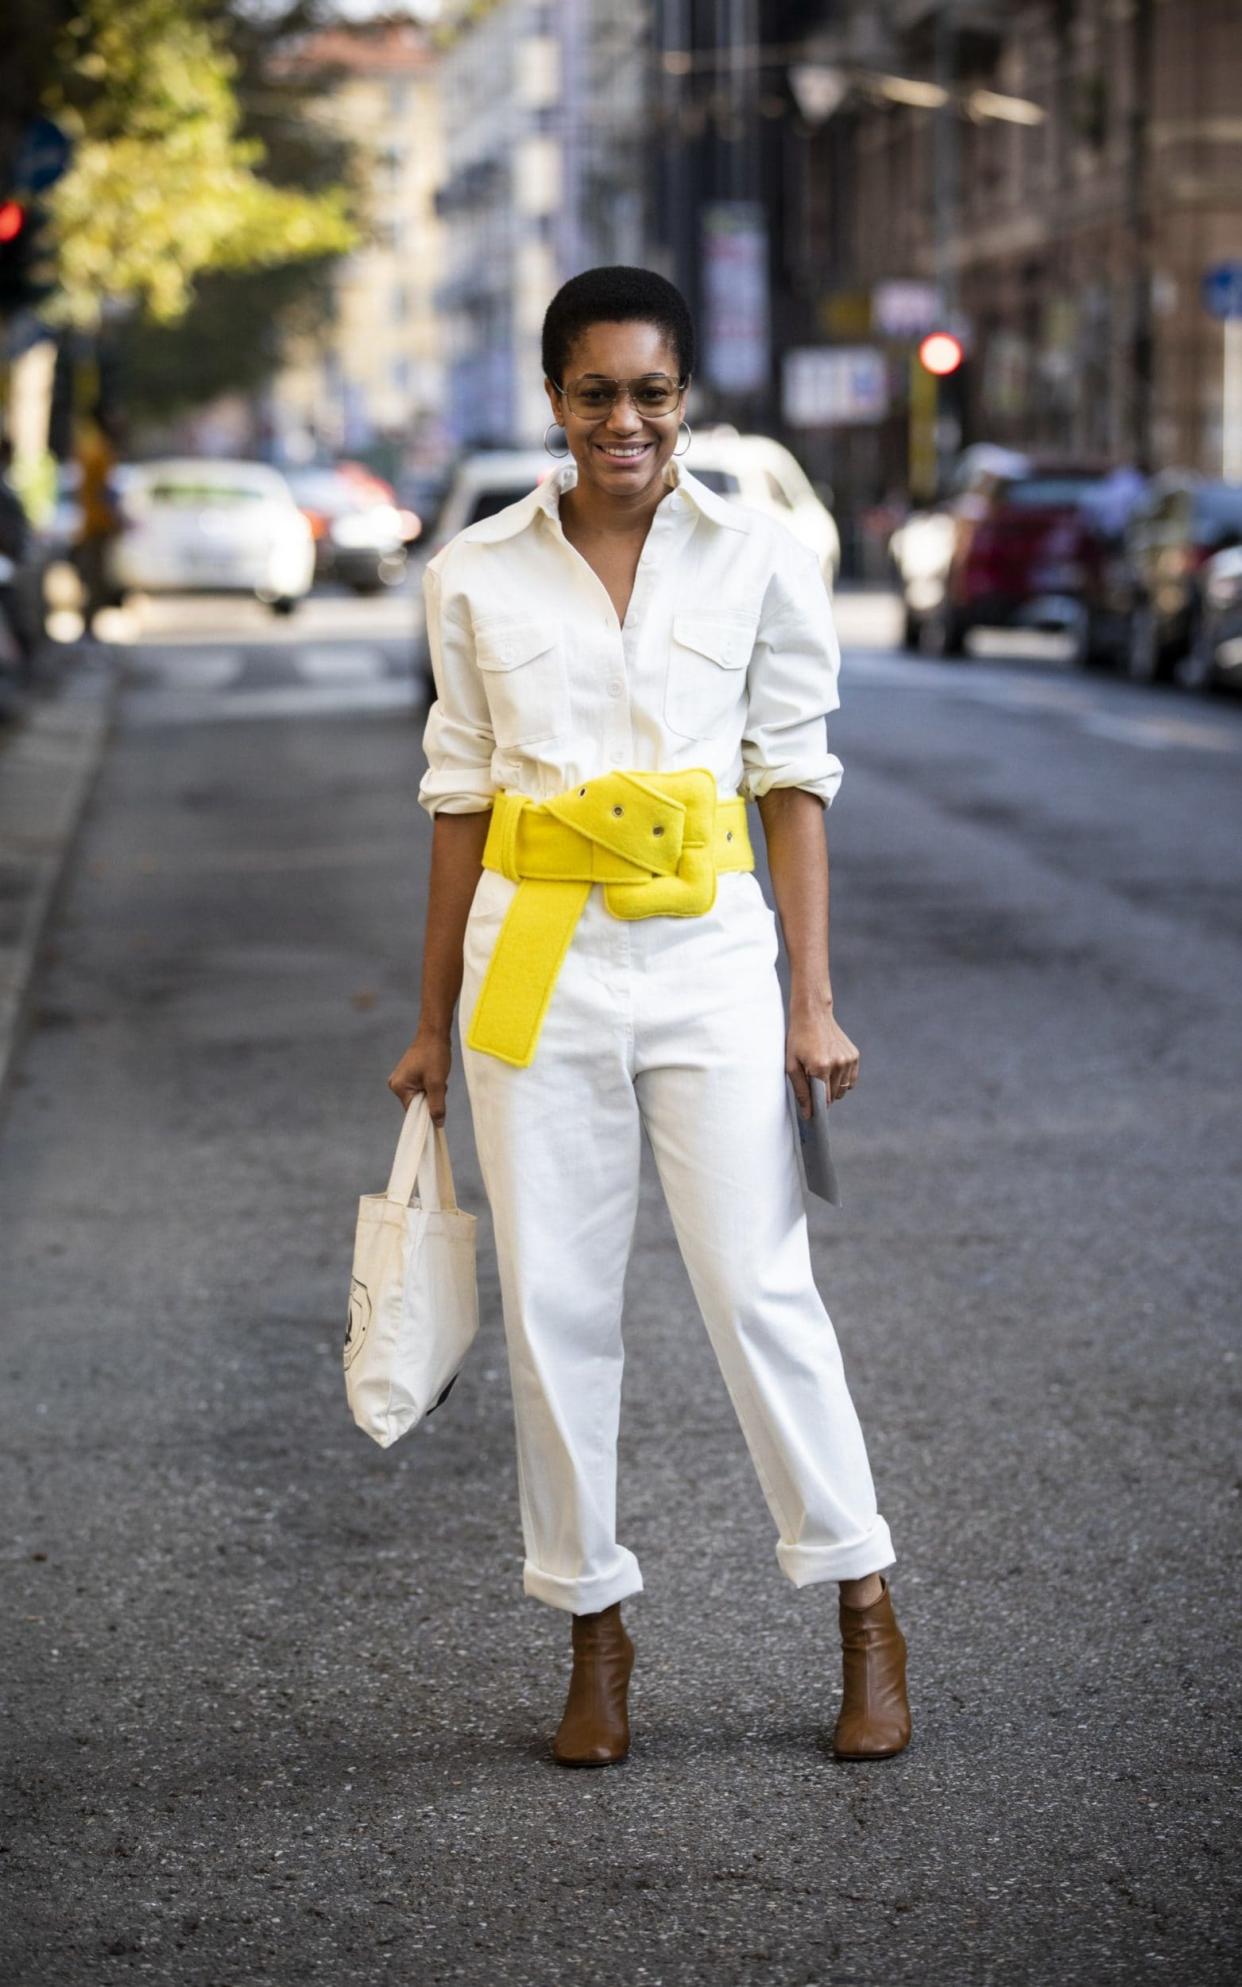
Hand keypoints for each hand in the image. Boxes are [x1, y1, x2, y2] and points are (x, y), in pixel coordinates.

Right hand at [387, 1025, 451, 1123]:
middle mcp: (396, 1084)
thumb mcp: (437, 1083)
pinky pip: (421, 1088)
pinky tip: (436, 1074)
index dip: (426, 1113)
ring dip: (433, 1091)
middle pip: (417, 1104)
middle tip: (439, 1084)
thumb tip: (438, 1124)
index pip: (412, 1111)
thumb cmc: (434, 1055)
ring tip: (437, 1076)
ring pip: (421, 1096)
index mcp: (398, 1086)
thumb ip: (437, 1105)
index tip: (439, 1111)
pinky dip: (431, 1085)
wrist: (435, 1033)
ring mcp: (402, 1078)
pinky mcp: (409, 1075)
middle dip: (431, 1099)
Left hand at [787, 999, 859, 1114]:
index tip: (812, 1109)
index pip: (823, 1100)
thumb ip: (801, 1091)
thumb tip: (808, 1114)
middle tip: (812, 1081)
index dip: (817, 1105)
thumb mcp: (791, 1065)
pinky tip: (831, 1069)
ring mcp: (848, 1059)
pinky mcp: (854, 1055)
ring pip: (844, 1090)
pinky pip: (851, 1080)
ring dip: (833, 1087)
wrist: (813, 1015)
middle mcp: (838, 1064)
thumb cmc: (798, 1040)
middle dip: (823, 1095)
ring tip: (821, 1072)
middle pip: (834, 1096)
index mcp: (820, 1067)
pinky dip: (842, 1080)